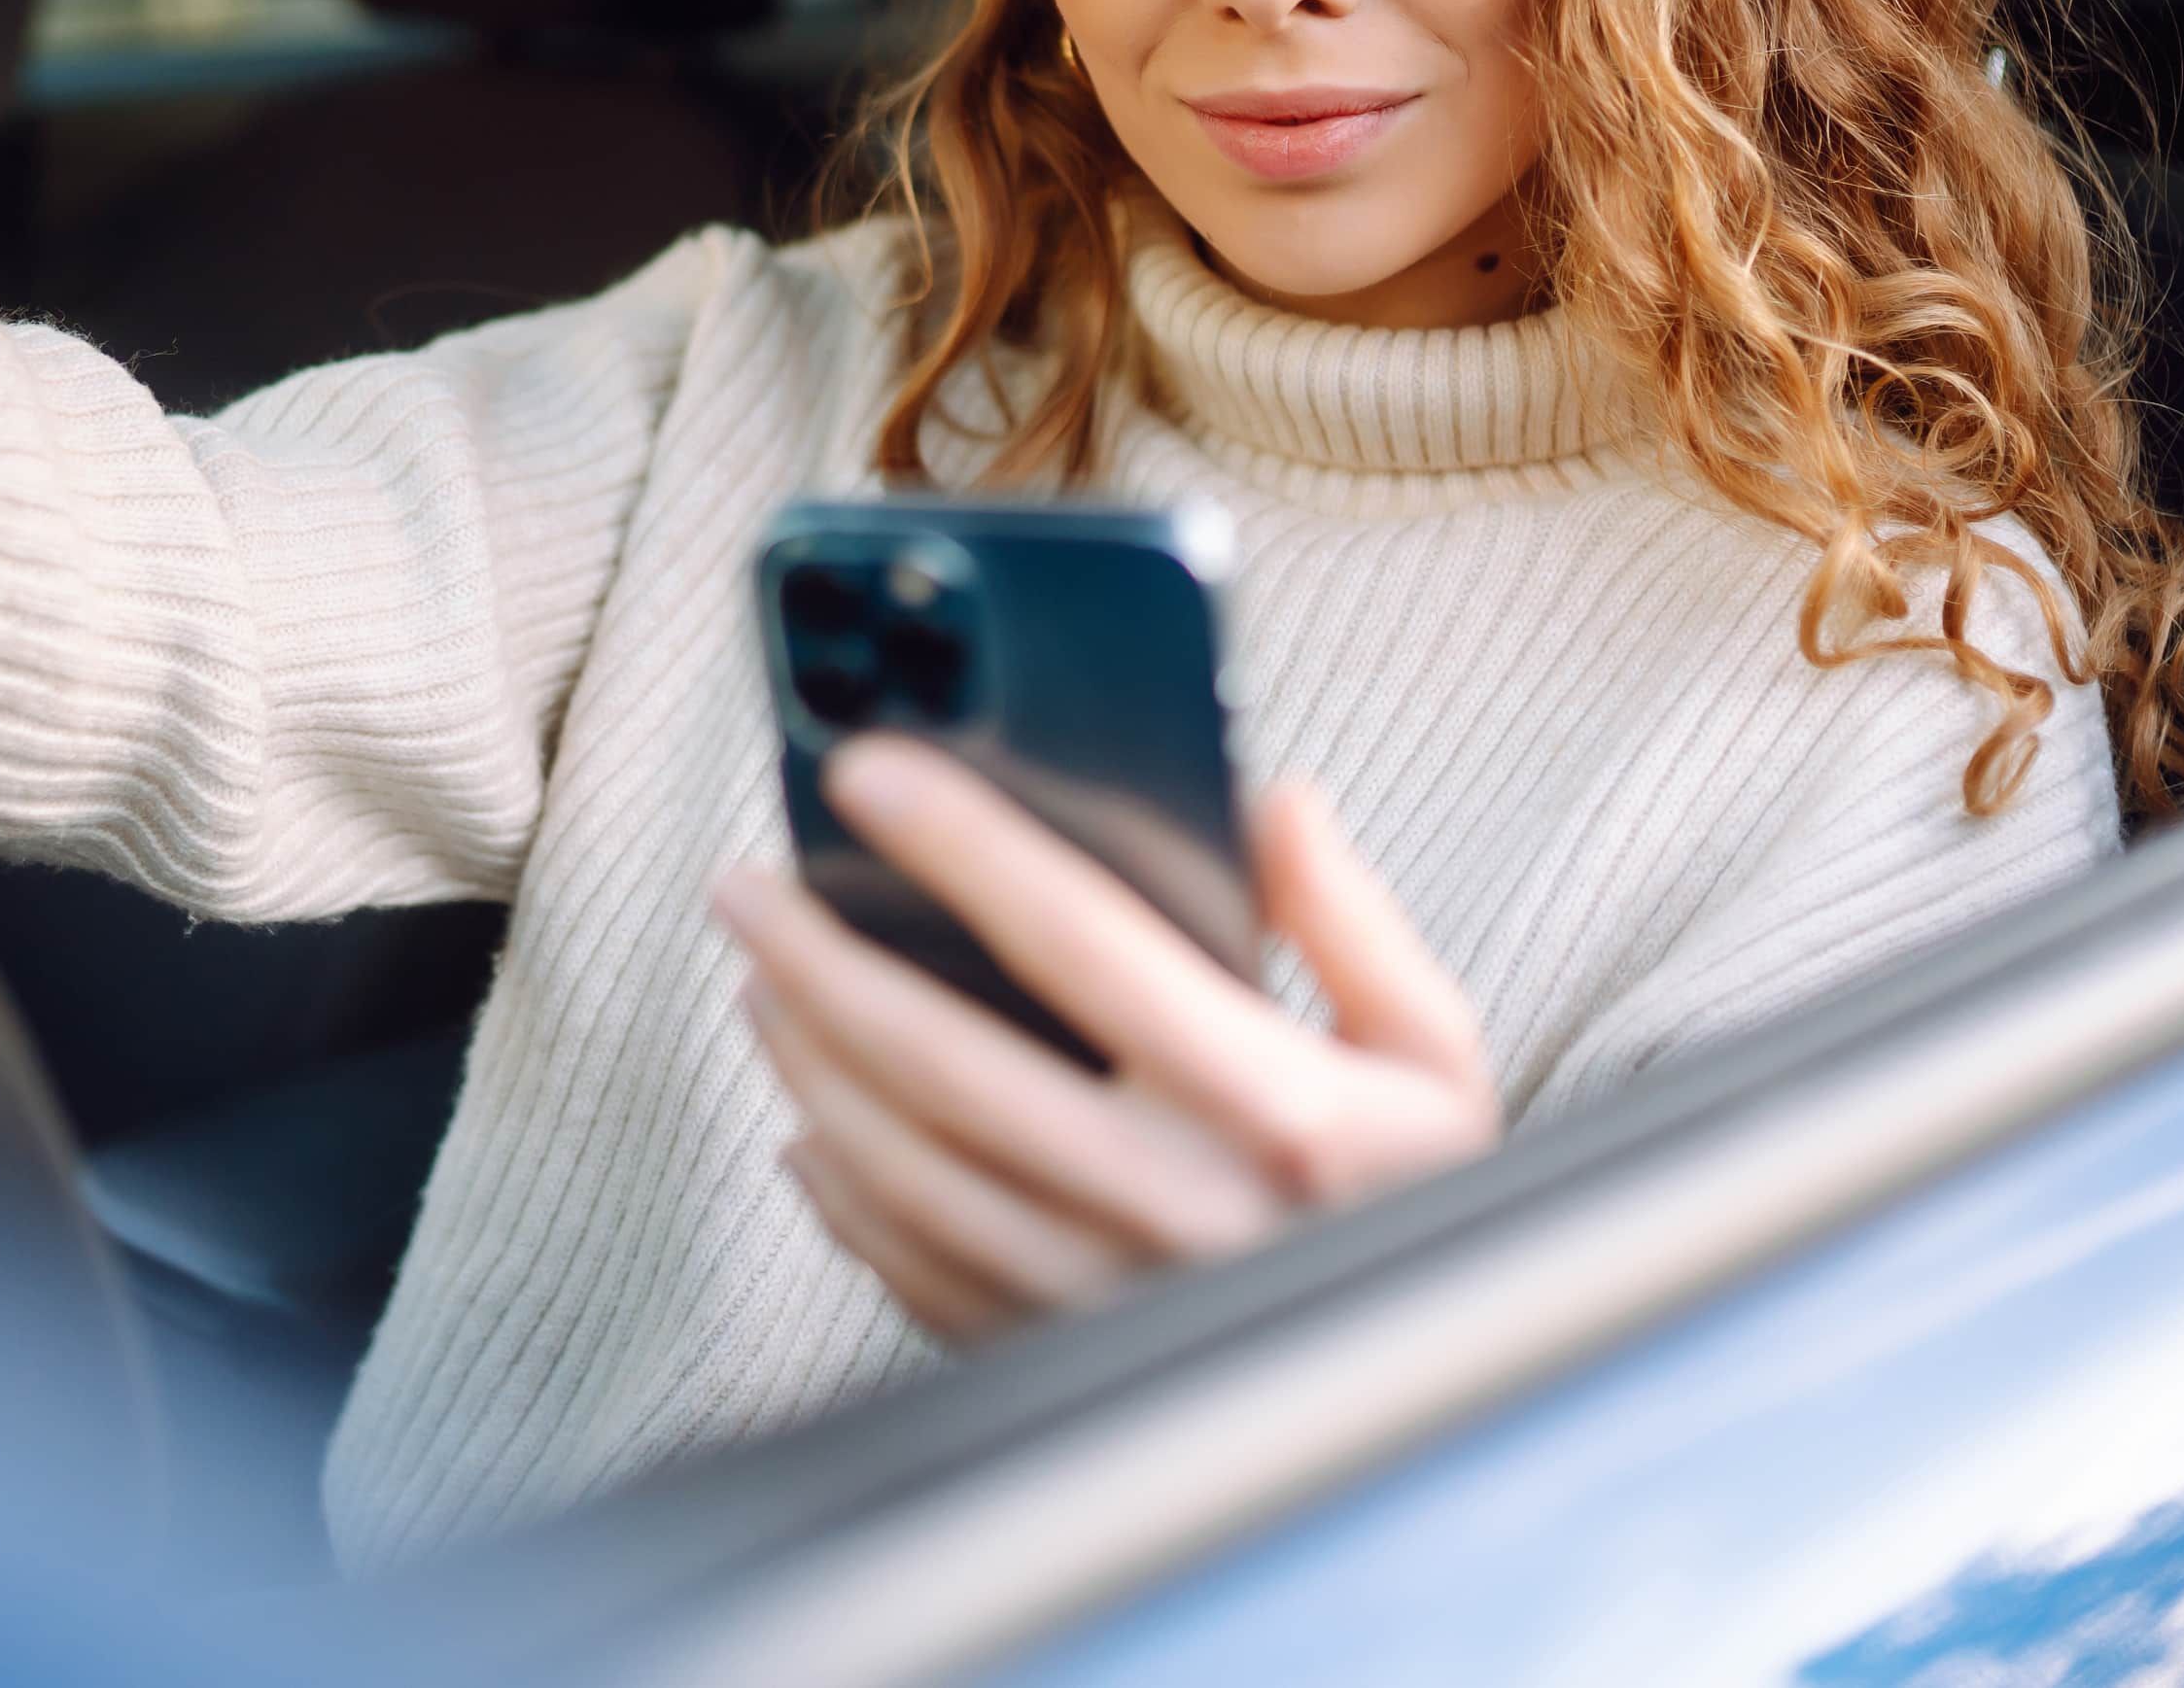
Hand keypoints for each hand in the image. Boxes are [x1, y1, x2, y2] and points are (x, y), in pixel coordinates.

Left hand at [712, 737, 1499, 1344]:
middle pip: (940, 1059)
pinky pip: (909, 1271)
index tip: (868, 772)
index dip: (961, 841)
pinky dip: (841, 1195)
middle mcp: (1174, 1206)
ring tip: (765, 983)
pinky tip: (811, 1130)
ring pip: (899, 1167)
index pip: (1082, 938)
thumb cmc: (1423, 1204)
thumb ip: (1351, 921)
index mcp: (1275, 1106)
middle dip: (816, 956)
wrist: (1437, 1411)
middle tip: (746, 885)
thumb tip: (1271, 801)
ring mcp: (1100, 1299)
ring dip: (808, 1064)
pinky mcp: (1057, 1364)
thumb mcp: (1435, 1055)